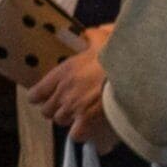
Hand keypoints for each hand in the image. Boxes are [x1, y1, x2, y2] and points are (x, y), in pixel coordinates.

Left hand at [29, 26, 116, 148]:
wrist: (130, 76)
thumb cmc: (115, 58)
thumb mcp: (101, 43)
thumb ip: (92, 37)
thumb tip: (89, 32)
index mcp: (62, 73)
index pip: (36, 93)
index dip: (38, 97)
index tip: (42, 98)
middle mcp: (62, 93)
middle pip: (47, 111)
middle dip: (55, 110)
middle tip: (66, 106)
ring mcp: (73, 108)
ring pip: (61, 122)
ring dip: (69, 120)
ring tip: (79, 116)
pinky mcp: (86, 121)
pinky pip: (76, 135)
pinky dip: (82, 134)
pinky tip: (89, 130)